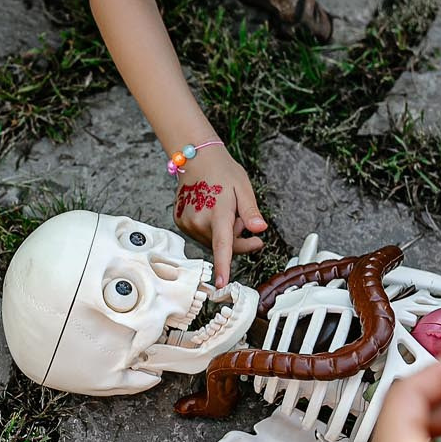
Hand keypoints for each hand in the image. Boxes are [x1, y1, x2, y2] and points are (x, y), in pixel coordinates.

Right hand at [173, 149, 265, 286]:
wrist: (195, 159)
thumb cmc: (221, 171)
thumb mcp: (243, 187)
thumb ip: (251, 211)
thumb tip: (260, 229)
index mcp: (218, 212)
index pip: (222, 245)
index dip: (224, 265)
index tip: (221, 283)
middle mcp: (199, 220)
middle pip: (224, 246)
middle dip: (238, 239)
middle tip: (244, 220)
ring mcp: (187, 223)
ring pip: (213, 242)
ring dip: (223, 233)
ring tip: (223, 210)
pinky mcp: (180, 223)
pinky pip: (202, 235)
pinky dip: (210, 229)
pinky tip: (211, 211)